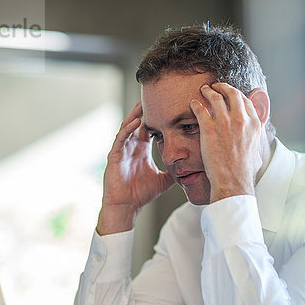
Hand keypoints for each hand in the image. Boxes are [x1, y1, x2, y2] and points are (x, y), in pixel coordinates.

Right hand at [97, 102, 173, 234]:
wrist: (126, 207)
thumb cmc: (140, 194)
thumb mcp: (163, 180)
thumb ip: (174, 172)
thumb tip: (190, 170)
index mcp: (141, 150)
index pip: (149, 129)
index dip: (156, 118)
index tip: (168, 107)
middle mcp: (131, 147)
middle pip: (138, 123)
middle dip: (145, 111)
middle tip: (155, 97)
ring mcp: (122, 150)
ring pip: (128, 127)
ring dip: (135, 115)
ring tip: (143, 104)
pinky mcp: (114, 156)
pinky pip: (120, 139)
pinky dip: (127, 130)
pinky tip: (136, 122)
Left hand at [190, 83, 263, 202]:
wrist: (233, 181)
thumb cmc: (244, 171)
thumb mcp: (256, 151)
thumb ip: (255, 139)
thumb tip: (256, 138)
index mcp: (254, 124)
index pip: (246, 101)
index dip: (237, 95)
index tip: (230, 95)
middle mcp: (241, 120)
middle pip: (232, 94)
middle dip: (223, 87)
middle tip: (216, 86)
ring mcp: (225, 123)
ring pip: (215, 98)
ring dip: (208, 91)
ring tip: (203, 90)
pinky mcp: (209, 129)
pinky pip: (201, 109)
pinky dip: (196, 104)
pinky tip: (193, 103)